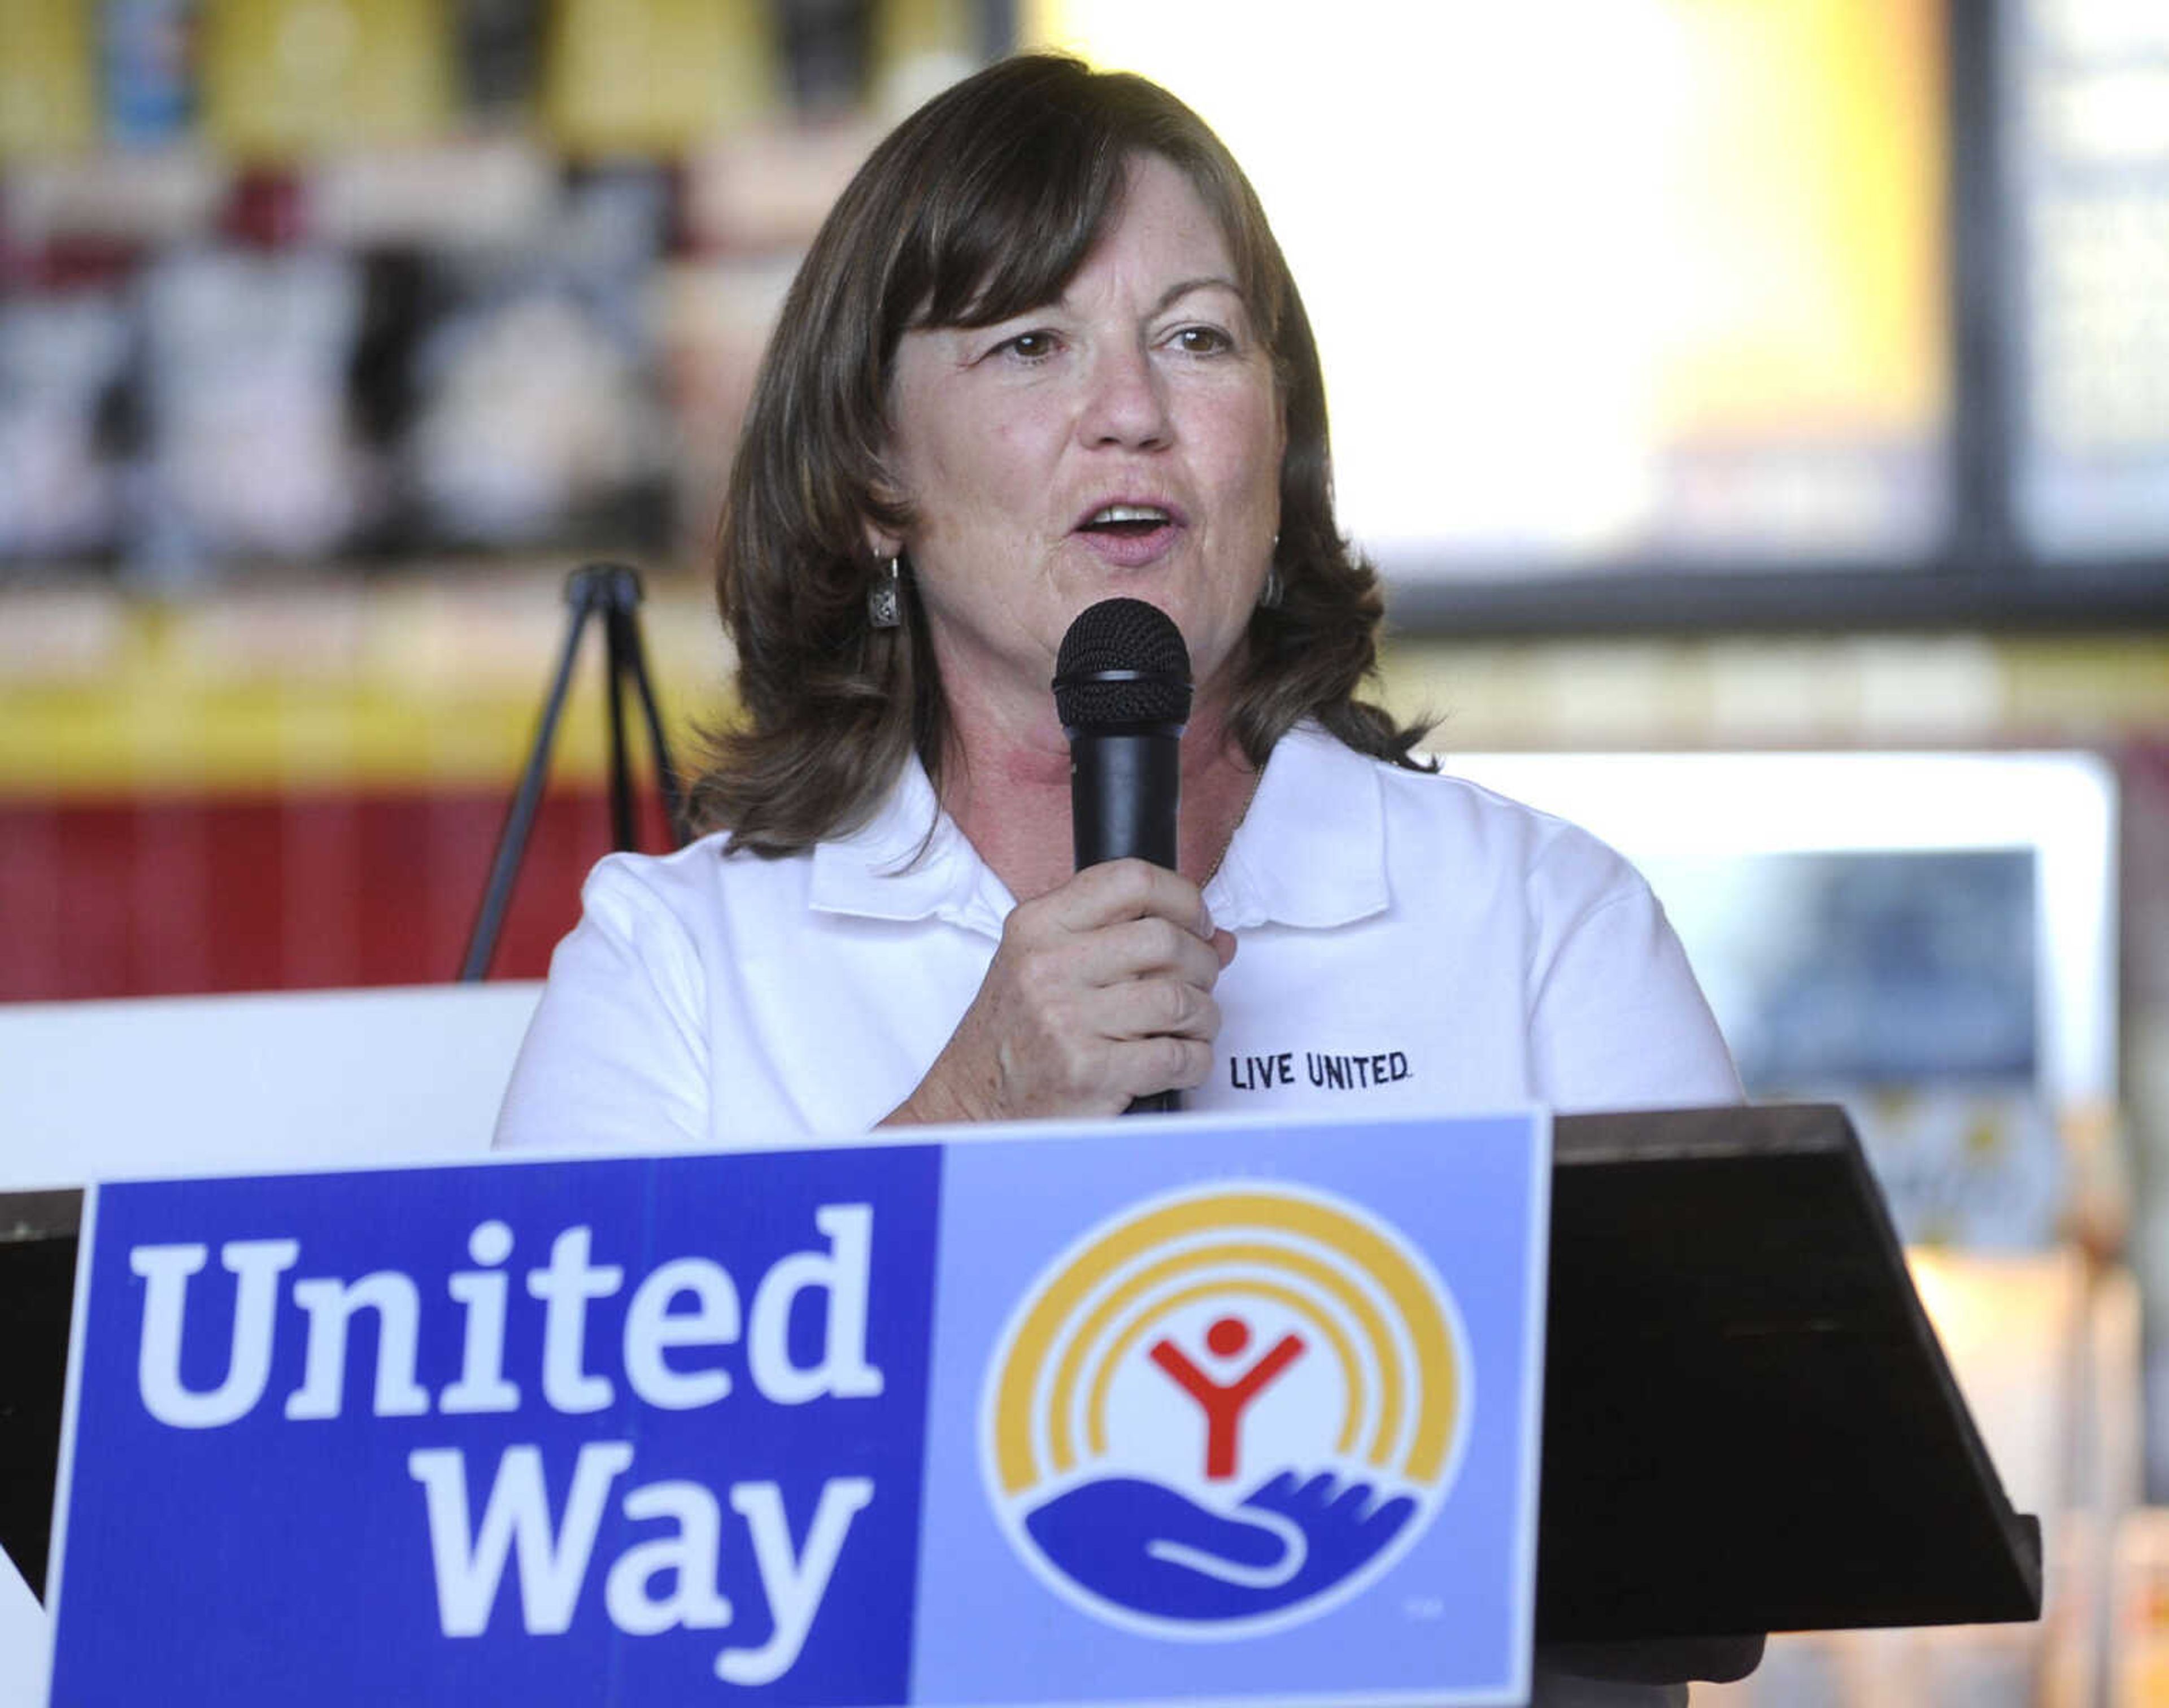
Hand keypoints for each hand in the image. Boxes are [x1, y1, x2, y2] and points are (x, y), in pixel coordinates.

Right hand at [885, 859, 1235, 1124]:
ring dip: (1204, 1015)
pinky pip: (1177, 1056)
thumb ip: (1122, 940)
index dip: (1184, 898)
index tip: (1198, 923)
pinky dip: (1195, 1060)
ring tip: (1193, 1025)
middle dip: (1203, 963)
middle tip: (1201, 982)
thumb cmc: (1016, 1033)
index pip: (1132, 880)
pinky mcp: (1090, 1073)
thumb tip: (1218, 938)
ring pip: (1180, 999)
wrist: (973, 1103)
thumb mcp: (1045, 963)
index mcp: (1037, 925)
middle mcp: (1048, 966)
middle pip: (1166, 940)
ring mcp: (1067, 1021)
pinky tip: (1181, 1061)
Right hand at [1020, 1471, 1415, 1621]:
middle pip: (1302, 1543)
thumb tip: (1296, 1559)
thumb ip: (1224, 1542)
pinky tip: (1297, 1477)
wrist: (1019, 1514)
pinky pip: (1240, 1514)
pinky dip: (1278, 1497)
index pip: (1311, 1556)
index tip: (1396, 1498)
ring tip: (1354, 1484)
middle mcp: (1213, 1563)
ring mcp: (1194, 1542)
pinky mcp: (1172, 1521)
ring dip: (1320, 1509)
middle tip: (1392, 1489)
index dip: (1360, 1528)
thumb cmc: (1073, 1520)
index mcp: (1215, 1575)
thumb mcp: (1149, 1524)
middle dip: (1349, 1519)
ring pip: (1276, 1528)